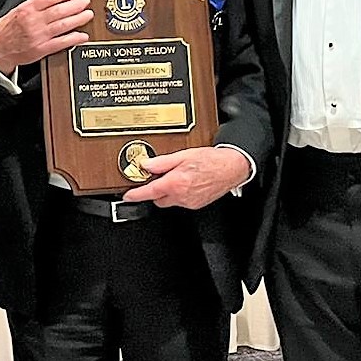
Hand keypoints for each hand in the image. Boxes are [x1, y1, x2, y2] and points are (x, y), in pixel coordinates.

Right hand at [0, 0, 92, 71]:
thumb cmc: (6, 30)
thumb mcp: (17, 10)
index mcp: (26, 9)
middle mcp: (32, 22)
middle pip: (58, 11)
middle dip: (75, 5)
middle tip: (85, 1)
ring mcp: (37, 36)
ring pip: (62, 25)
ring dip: (77, 19)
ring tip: (87, 15)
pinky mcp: (41, 49)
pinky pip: (60, 43)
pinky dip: (73, 39)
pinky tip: (82, 35)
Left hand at [121, 146, 252, 209]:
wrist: (232, 168)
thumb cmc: (212, 160)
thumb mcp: (183, 155)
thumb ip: (162, 162)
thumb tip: (146, 165)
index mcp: (175, 183)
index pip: (149, 192)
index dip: (135, 195)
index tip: (127, 196)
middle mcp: (181, 196)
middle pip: (158, 199)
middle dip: (155, 190)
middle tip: (159, 177)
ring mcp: (189, 202)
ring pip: (169, 201)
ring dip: (168, 191)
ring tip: (177, 177)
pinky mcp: (196, 205)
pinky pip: (181, 202)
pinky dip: (179, 194)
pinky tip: (187, 183)